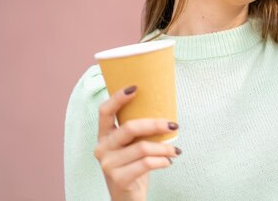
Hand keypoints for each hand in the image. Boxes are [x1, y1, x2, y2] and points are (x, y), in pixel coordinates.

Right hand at [94, 86, 180, 200]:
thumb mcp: (133, 145)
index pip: (105, 111)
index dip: (118, 98)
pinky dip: (162, 161)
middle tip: (174, 124)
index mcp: (104, 135)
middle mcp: (102, 148)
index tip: (135, 88)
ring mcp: (108, 164)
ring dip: (164, 148)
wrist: (128, 197)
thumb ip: (138, 131)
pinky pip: (146, 164)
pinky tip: (168, 162)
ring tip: (176, 150)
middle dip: (155, 124)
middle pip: (129, 128)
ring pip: (142, 148)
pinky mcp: (118, 179)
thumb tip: (164, 109)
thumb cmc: (134, 166)